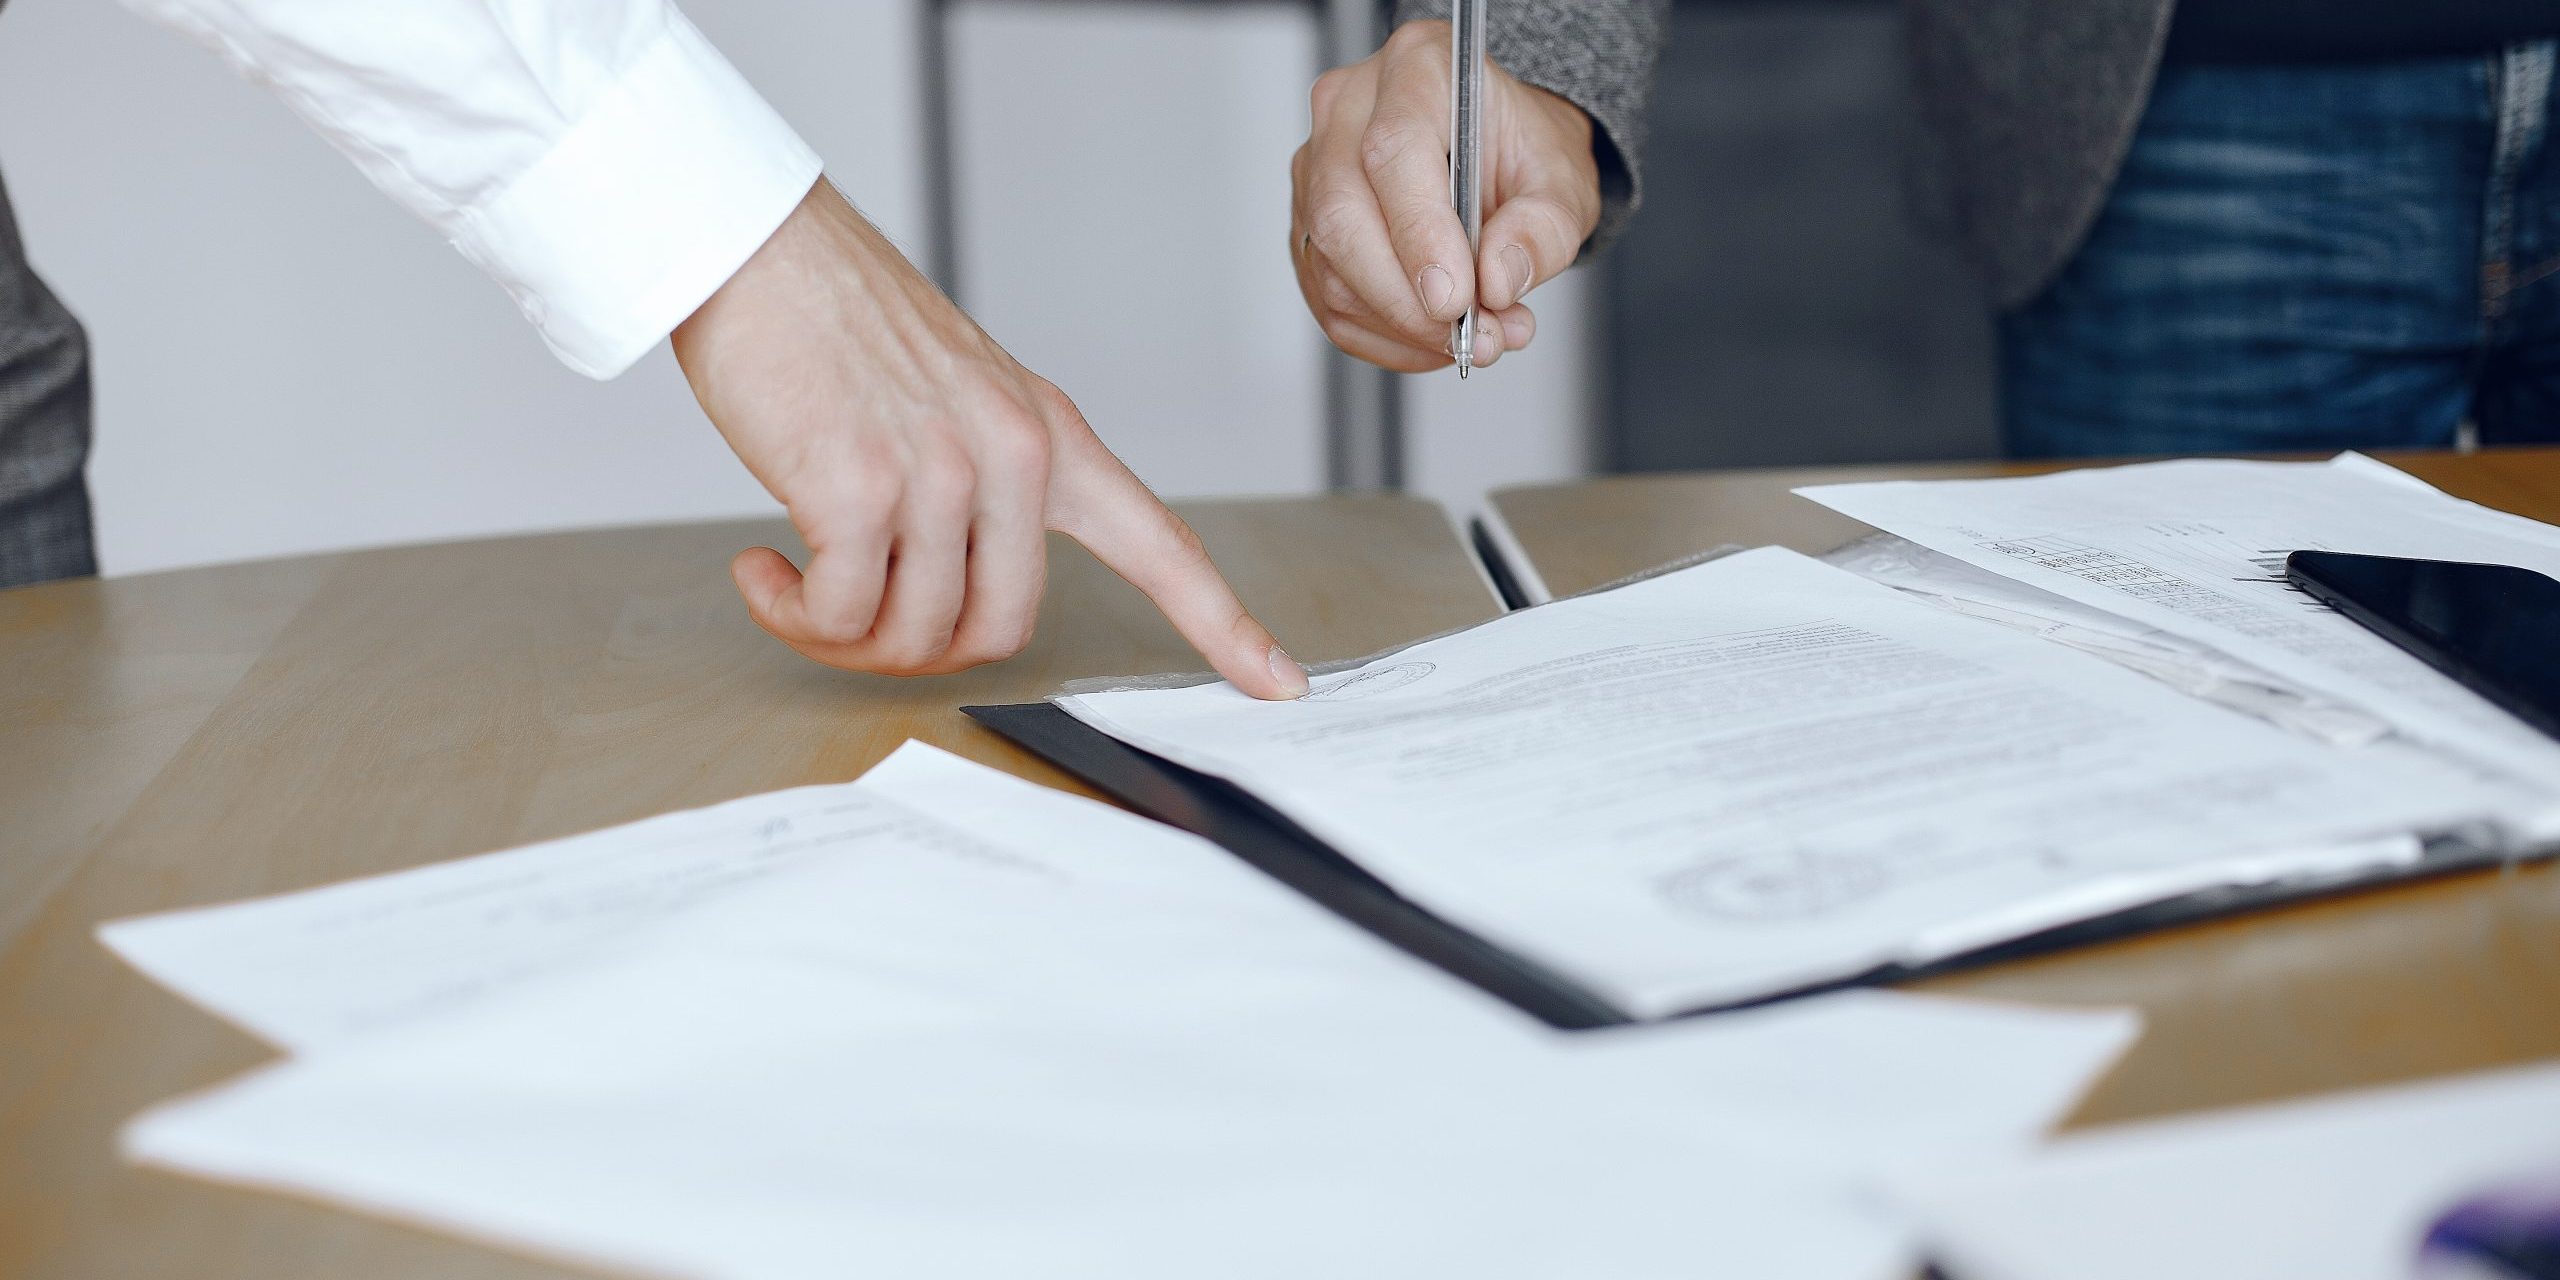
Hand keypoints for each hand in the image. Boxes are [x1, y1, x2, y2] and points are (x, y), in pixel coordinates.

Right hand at [671, 180, 1308, 698]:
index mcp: (1052, 437)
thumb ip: (989, 486)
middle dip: (918, 652)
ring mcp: (944, 471)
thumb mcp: (959, 397)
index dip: (1224, 625)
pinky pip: (841, 613)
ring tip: (795, 583)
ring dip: (841, 635)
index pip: (1161, 545)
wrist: (759, 251)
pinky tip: (763, 571)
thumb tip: (956, 598)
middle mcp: (1016, 455)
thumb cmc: (839, 328)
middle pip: (1003, 632)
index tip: (1279, 683)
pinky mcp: (859, 487)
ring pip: (916, 635)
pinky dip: (795, 614)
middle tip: (852, 616)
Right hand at [1291, 20, 1601, 371]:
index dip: (1420, 234)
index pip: (1393, 151)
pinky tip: (1435, 338)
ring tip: (1476, 338)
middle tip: (1472, 337)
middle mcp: (1348, 109)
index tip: (1457, 300)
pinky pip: (1328, 301)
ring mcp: (1316, 167)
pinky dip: (1386, 337)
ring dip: (1403, 327)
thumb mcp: (1563, 184)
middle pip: (1342, 213)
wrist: (1500, 157)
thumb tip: (1497, 278)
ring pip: (1330, 268)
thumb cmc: (1522, 153)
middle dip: (1405, 298)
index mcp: (1417, 67)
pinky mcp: (1308, 225)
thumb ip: (1543, 229)